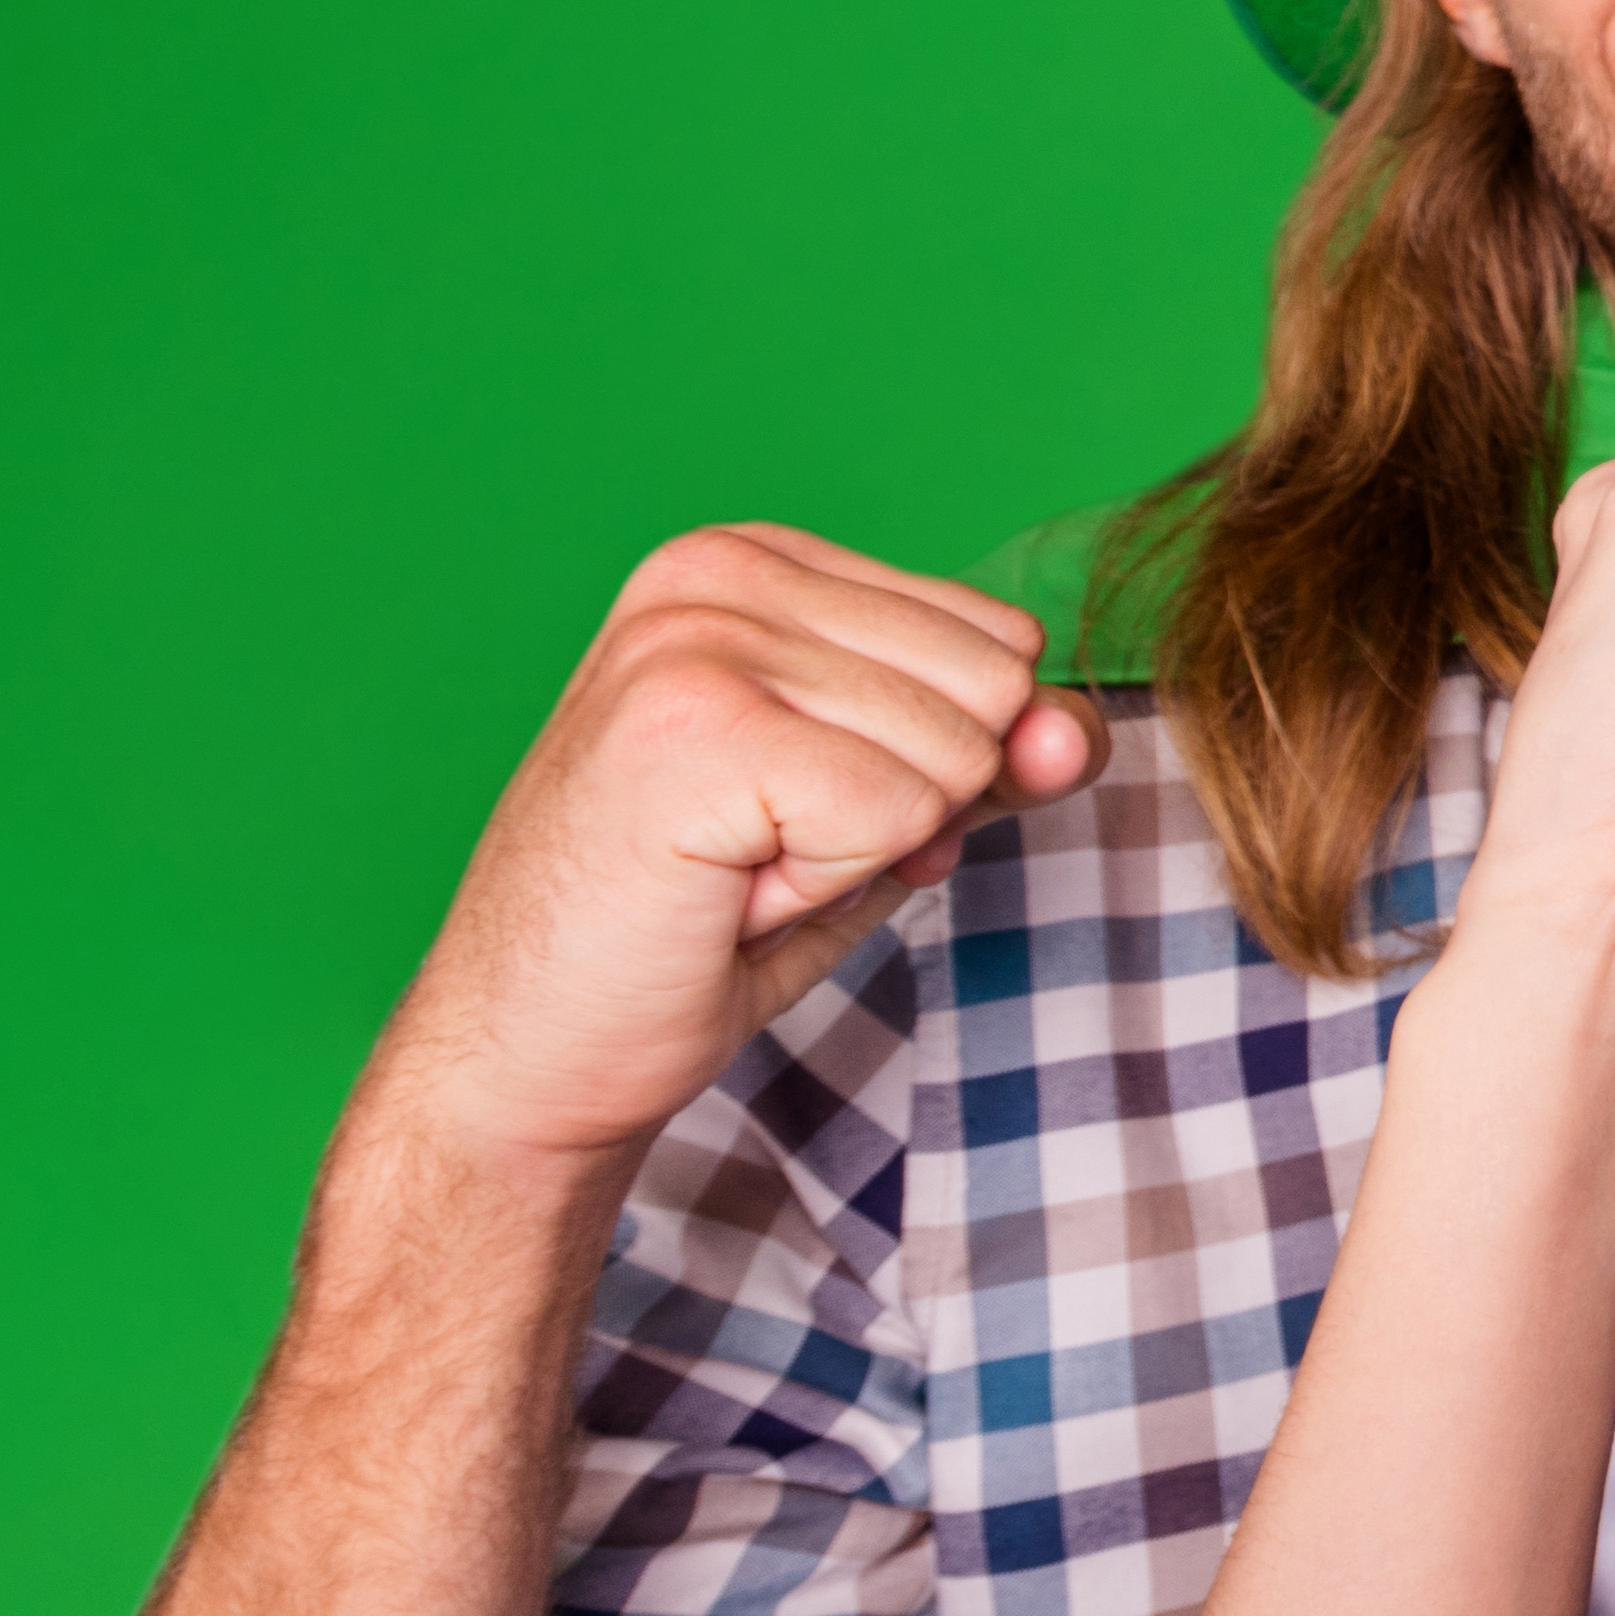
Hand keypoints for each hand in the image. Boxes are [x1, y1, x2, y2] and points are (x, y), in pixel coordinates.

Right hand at [365, 528, 1101, 1176]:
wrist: (535, 1056)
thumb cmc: (694, 930)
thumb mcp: (878, 814)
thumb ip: (994, 753)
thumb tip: (1078, 727)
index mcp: (754, 560)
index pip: (998, 638)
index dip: (928, 764)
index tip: (791, 809)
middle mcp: (717, 571)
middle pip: (992, 686)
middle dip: (905, 806)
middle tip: (758, 851)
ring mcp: (697, 639)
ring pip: (952, 754)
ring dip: (859, 851)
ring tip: (732, 869)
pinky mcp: (696, 726)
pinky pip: (899, 814)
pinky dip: (827, 886)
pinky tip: (721, 892)